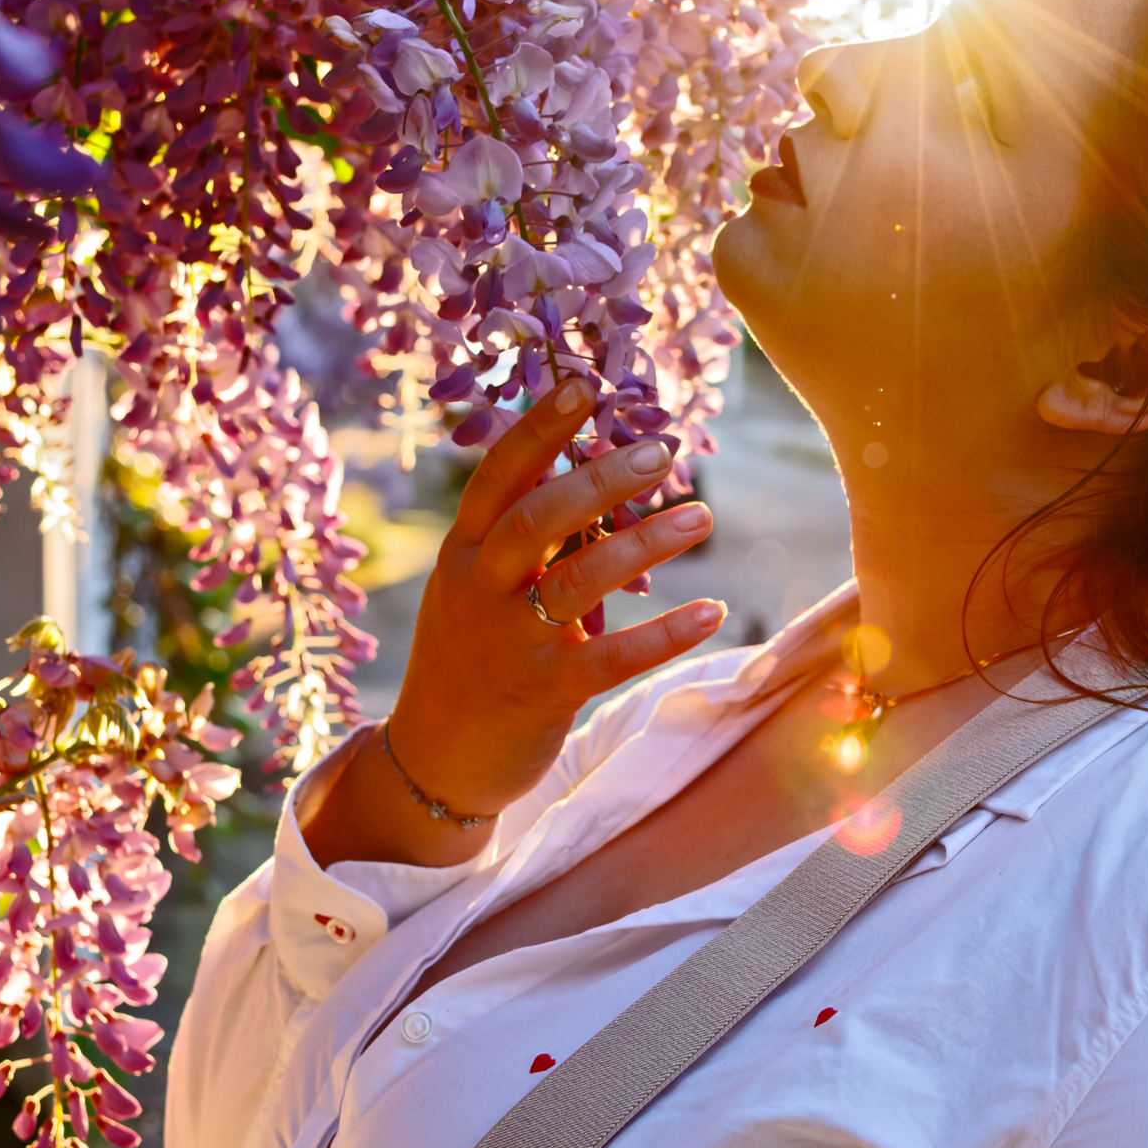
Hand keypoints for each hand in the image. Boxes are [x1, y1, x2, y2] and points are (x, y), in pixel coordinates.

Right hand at [300, 379, 722, 868]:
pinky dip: (666, 633)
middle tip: (663, 452)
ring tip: (703, 516)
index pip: (497, 477)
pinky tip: (713, 611)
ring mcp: (508, 642)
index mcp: (462, 552)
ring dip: (646, 544)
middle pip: (537, 518)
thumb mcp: (476, 587)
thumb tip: (591, 470)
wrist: (434, 763)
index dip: (539, 429)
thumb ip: (521, 536)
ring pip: (579, 580)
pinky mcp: (543, 693)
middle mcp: (479, 589)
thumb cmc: (470, 657)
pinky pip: (613, 656)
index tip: (583, 384)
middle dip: (599, 479)